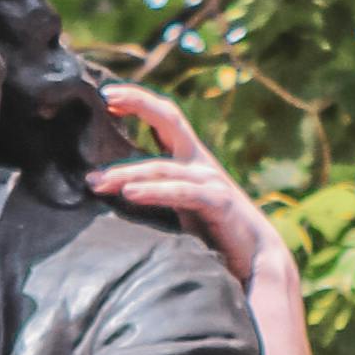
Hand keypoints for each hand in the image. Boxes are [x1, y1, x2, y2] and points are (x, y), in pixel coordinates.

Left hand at [91, 85, 294, 293]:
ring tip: (96, 180)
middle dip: (138, 102)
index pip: (163, 120)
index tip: (107, 96)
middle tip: (104, 97)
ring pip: (162, 166)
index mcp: (189, 161)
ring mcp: (210, 181)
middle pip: (169, 120)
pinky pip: (182, 192)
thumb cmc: (214, 236)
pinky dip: (155, 191)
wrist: (258, 257)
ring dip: (126, 172)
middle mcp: (199, 163)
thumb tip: (112, 191)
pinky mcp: (219, 203)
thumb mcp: (179, 209)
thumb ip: (154, 194)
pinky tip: (130, 193)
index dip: (138, 102)